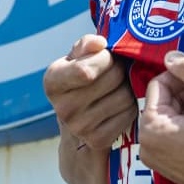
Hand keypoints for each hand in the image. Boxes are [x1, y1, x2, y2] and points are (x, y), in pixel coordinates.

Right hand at [43, 34, 136, 151]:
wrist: (78, 122)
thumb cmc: (80, 80)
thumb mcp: (77, 57)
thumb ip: (86, 45)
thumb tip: (100, 44)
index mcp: (53, 82)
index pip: (86, 69)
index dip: (105, 58)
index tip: (106, 56)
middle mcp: (62, 107)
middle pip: (113, 78)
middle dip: (119, 69)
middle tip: (116, 71)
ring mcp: (80, 127)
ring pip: (124, 96)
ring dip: (127, 87)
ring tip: (117, 86)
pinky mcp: (98, 140)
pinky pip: (128, 114)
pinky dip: (129, 106)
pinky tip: (119, 103)